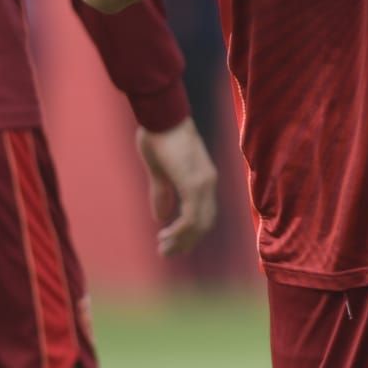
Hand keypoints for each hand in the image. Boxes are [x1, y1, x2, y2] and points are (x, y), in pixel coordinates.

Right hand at [137, 118, 218, 257]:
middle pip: (205, 223)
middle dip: (186, 242)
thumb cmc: (158, 136)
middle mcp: (209, 182)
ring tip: (164, 248)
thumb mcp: (159, 171)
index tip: (170, 243)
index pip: (204, 215)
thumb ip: (162, 194)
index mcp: (204, 178)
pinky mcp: (193, 183)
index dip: (190, 233)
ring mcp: (204, 183)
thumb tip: (161, 218)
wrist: (161, 114)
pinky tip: (166, 236)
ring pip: (200, 224)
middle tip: (165, 252)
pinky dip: (181, 231)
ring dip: (182, 240)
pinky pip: (192, 217)